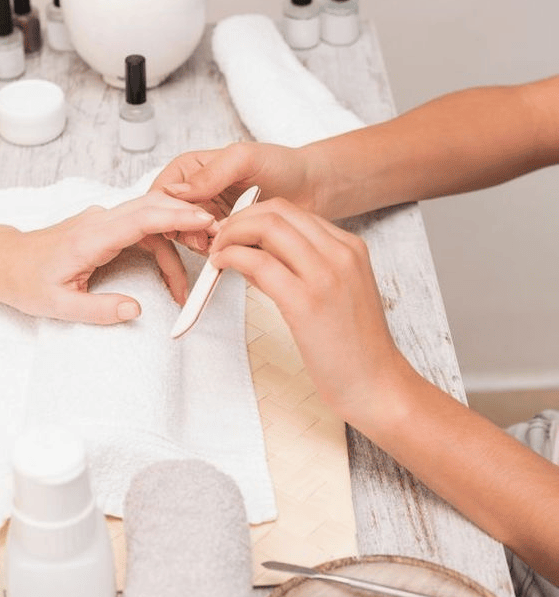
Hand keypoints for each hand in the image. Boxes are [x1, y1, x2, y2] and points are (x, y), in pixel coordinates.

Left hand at [0, 191, 215, 323]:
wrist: (3, 262)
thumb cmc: (26, 282)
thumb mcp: (59, 306)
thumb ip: (99, 310)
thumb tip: (136, 310)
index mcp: (91, 238)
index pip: (142, 218)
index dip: (176, 217)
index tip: (206, 222)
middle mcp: (100, 221)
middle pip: (153, 207)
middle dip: (188, 218)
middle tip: (218, 238)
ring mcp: (102, 220)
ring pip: (150, 216)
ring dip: (177, 234)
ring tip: (198, 266)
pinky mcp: (105, 226)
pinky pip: (141, 225)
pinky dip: (163, 239)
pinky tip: (173, 267)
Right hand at [152, 142, 315, 251]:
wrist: (311, 188)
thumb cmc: (281, 165)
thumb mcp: (244, 160)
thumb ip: (210, 174)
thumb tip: (176, 192)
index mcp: (190, 169)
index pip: (161, 194)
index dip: (170, 212)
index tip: (193, 220)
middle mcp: (194, 192)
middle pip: (168, 220)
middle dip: (186, 231)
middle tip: (212, 234)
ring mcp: (206, 215)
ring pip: (186, 238)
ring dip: (202, 243)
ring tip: (226, 237)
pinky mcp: (222, 234)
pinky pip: (207, 249)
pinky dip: (216, 252)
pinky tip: (234, 247)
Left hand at [208, 198, 406, 427]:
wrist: (378, 385)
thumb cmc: (354, 347)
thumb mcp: (337, 292)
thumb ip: (301, 267)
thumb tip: (254, 253)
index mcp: (350, 247)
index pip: (293, 211)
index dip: (256, 215)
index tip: (236, 232)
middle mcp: (341, 253)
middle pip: (278, 211)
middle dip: (240, 219)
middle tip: (220, 238)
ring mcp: (325, 276)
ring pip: (267, 228)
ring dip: (232, 234)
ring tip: (218, 252)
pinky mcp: (306, 303)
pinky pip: (259, 263)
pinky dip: (232, 257)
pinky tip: (222, 266)